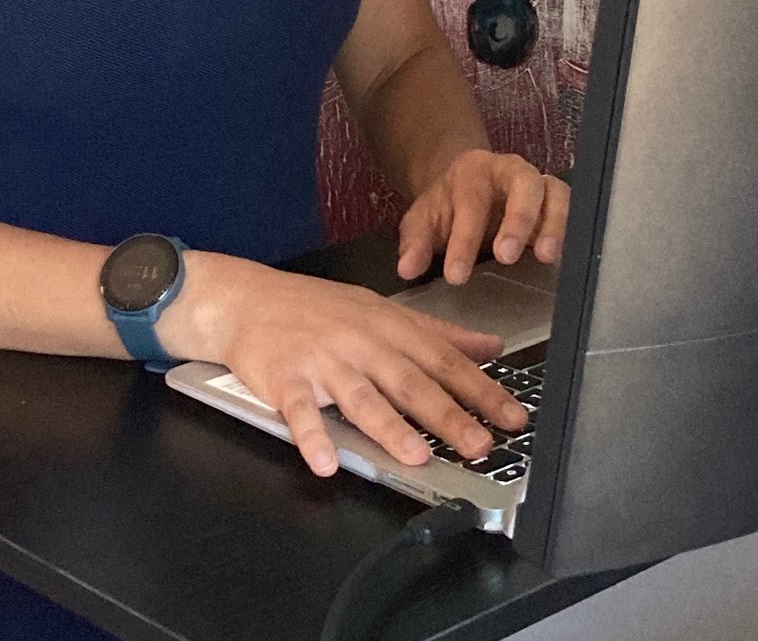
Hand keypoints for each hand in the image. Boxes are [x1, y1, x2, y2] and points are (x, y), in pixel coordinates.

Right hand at [161, 254, 529, 477]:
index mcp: (387, 326)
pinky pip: (299, 410)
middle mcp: (359, 341)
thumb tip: (490, 346)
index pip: (442, 359)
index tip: (512, 416)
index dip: (480, 388)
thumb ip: (437, 332)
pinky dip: (312, 435)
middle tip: (480, 445)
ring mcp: (321, 359)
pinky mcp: (283, 378)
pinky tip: (326, 460)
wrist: (245, 298)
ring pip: (360, 395)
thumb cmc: (315, 308)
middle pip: (409, 381)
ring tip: (416, 455)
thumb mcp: (380, 310)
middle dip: (448, 415)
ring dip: (389, 427)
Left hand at [396, 148, 569, 284]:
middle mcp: (511, 170)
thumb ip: (415, 243)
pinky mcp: (557, 200)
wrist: (468, 184)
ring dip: (553, 224)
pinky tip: (566, 259)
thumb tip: (406, 269)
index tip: (455, 275)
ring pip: (555, 193)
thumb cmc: (449, 204)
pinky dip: (571, 229)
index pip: (470, 202)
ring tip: (546, 257)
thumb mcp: (424, 219)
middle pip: (522, 186)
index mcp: (473, 170)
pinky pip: (572, 208)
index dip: (463, 240)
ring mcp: (538, 183)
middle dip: (516, 221)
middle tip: (505, 257)